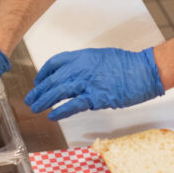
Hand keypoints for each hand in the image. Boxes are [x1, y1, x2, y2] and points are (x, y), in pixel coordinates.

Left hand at [25, 47, 163, 120]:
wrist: (143, 71)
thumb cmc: (127, 64)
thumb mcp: (102, 57)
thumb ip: (86, 65)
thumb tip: (75, 75)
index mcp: (82, 56)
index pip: (55, 63)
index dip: (43, 73)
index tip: (38, 81)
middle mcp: (81, 68)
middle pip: (52, 79)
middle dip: (38, 90)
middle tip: (30, 99)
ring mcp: (87, 82)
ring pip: (58, 92)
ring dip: (44, 101)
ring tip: (35, 108)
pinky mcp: (95, 97)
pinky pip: (72, 105)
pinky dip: (60, 111)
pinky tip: (52, 116)